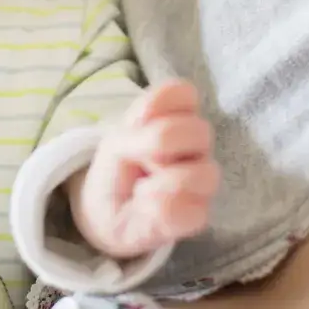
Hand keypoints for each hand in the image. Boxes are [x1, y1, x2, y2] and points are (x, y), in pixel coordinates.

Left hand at [70, 81, 219, 258]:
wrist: (104, 214)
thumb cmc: (116, 170)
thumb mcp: (116, 143)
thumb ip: (140, 129)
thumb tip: (161, 139)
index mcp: (179, 120)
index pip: (184, 93)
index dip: (157, 107)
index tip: (137, 125)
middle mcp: (198, 148)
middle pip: (200, 132)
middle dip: (161, 144)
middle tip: (140, 160)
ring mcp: (203, 182)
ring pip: (204, 174)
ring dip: (164, 181)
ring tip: (143, 188)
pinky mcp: (199, 215)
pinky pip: (191, 211)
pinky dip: (160, 209)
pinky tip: (147, 208)